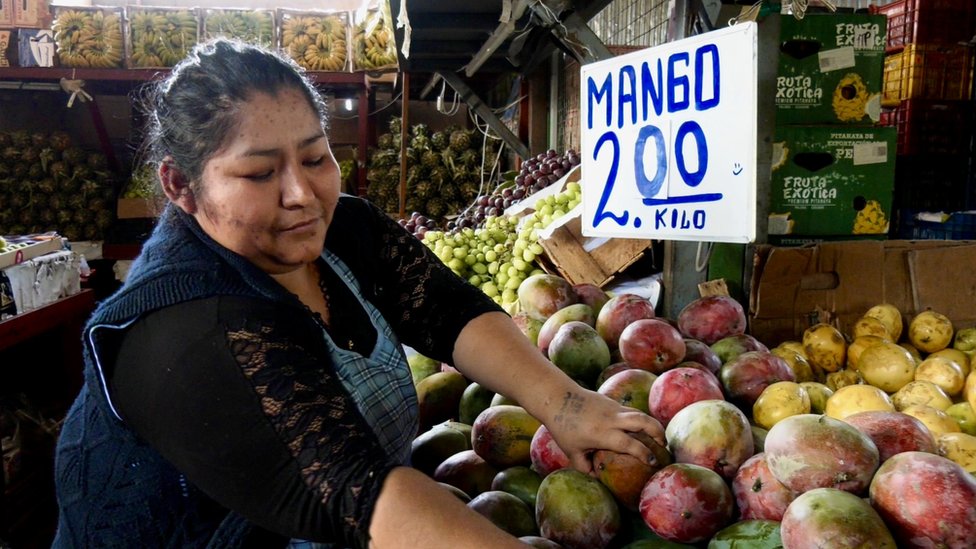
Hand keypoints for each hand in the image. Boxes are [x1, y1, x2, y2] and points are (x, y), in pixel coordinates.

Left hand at [541, 388, 665, 475]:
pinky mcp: (612, 402)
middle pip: (643, 421)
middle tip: (664, 446)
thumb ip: (585, 467)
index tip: (653, 462)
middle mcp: (612, 419)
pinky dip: (640, 420)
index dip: (644, 453)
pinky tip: (641, 430)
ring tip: (659, 438)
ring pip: (640, 413)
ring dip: (652, 425)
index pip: (630, 444)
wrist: (557, 397)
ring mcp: (613, 408)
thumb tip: (598, 480)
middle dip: (658, 433)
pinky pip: (631, 411)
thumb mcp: (572, 451)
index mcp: (603, 434)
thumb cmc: (563, 426)